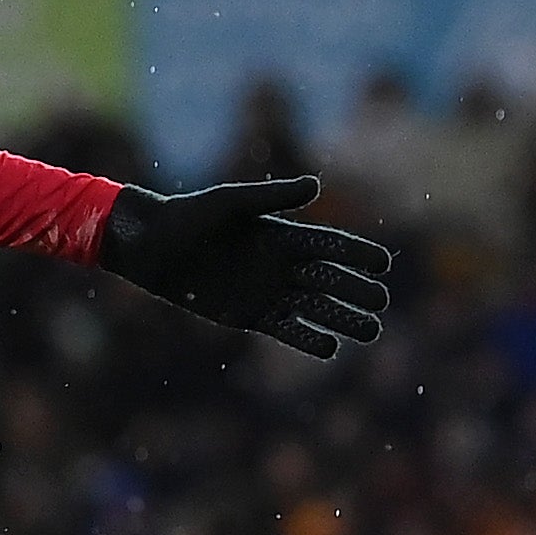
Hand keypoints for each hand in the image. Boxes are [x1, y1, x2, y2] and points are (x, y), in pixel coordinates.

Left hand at [95, 177, 393, 358]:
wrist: (150, 249)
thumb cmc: (187, 217)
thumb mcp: (228, 202)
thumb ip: (271, 196)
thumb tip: (317, 186)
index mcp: (282, 234)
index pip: (330, 245)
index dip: (358, 254)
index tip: (385, 264)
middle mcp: (281, 264)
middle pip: (330, 279)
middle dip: (357, 290)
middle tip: (382, 302)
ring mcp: (267, 292)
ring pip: (315, 308)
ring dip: (343, 319)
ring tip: (371, 332)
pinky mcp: (250, 316)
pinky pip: (286, 330)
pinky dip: (307, 339)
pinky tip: (330, 348)